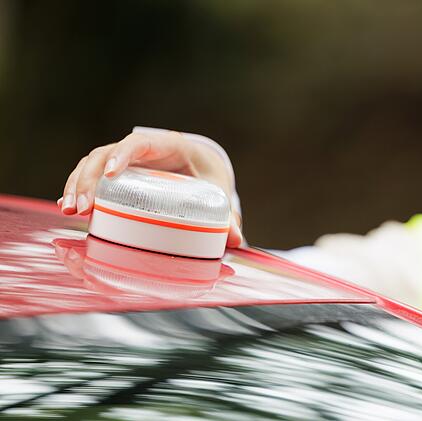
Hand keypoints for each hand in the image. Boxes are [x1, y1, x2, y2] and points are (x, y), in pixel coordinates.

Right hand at [59, 129, 242, 247]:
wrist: (202, 167)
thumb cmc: (209, 177)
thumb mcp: (219, 193)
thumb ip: (228, 216)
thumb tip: (236, 239)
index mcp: (170, 145)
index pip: (141, 143)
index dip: (123, 154)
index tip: (111, 175)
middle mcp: (143, 149)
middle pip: (106, 153)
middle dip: (89, 178)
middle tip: (82, 207)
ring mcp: (126, 159)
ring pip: (92, 162)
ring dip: (77, 184)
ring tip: (71, 210)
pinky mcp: (117, 173)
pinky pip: (92, 174)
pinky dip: (78, 188)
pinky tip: (70, 209)